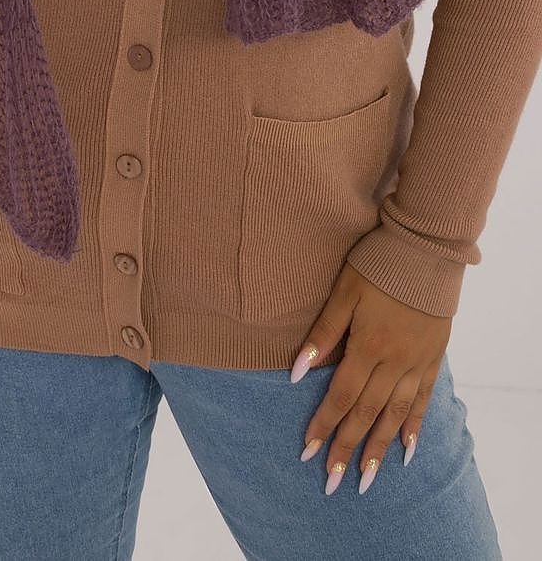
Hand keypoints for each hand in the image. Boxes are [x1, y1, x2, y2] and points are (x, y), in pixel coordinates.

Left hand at [291, 261, 451, 495]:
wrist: (426, 248)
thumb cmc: (377, 263)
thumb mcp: (343, 291)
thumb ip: (323, 333)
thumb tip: (296, 372)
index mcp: (368, 346)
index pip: (341, 396)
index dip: (324, 425)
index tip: (308, 452)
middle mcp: (394, 362)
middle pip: (367, 414)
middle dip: (348, 449)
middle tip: (333, 482)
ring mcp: (417, 362)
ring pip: (396, 415)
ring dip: (379, 448)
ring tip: (368, 479)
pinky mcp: (434, 357)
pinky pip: (424, 399)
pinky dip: (414, 425)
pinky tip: (406, 449)